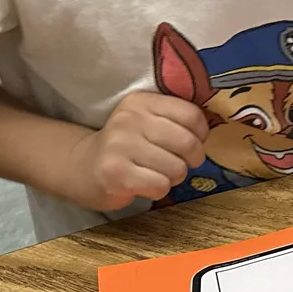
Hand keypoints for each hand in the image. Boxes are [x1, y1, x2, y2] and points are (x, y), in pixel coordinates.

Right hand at [64, 92, 207, 209]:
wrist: (81, 168)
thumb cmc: (126, 146)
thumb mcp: (146, 121)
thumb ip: (175, 119)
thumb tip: (211, 129)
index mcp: (141, 102)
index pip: (191, 115)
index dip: (201, 134)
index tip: (192, 142)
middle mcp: (129, 120)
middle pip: (188, 143)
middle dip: (190, 160)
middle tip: (176, 163)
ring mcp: (120, 146)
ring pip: (177, 168)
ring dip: (173, 177)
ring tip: (155, 173)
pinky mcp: (116, 173)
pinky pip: (160, 185)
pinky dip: (158, 190)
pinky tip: (143, 184)